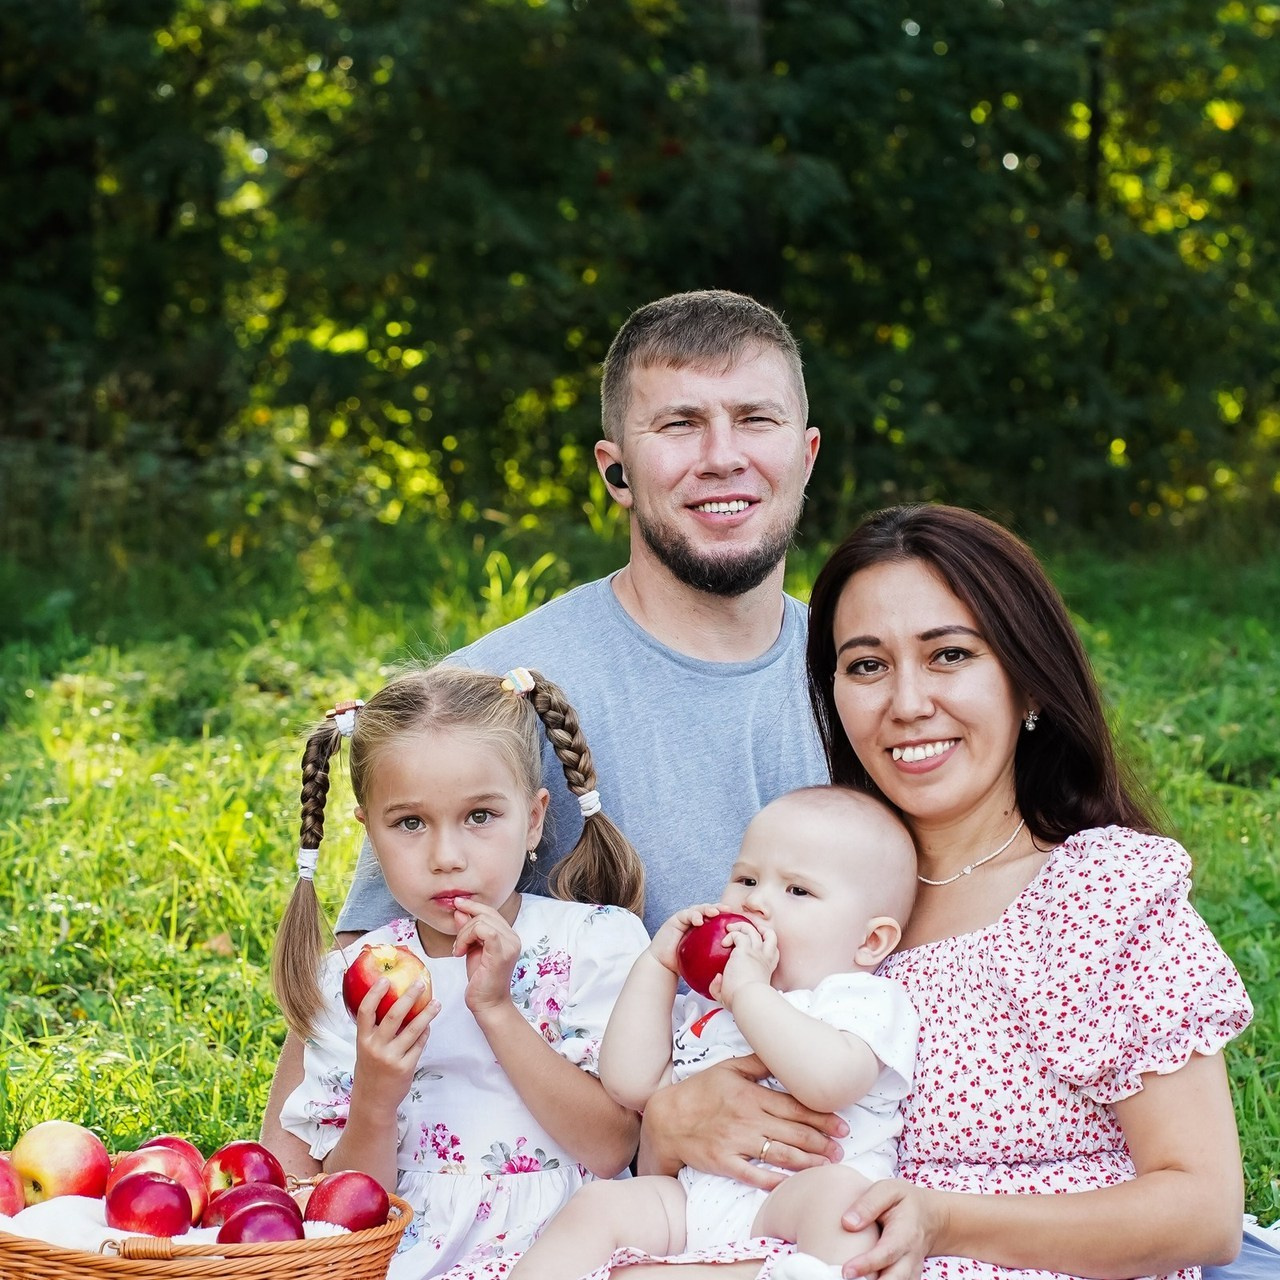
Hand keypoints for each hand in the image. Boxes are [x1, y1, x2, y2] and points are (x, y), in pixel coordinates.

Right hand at [352, 979, 438, 1109]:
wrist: (373, 1102)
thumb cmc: (370, 1070)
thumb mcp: (365, 1049)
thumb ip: (375, 1031)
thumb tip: (394, 1003)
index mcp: (362, 1040)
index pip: (365, 1011)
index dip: (375, 993)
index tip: (385, 979)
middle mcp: (375, 1048)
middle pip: (394, 1016)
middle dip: (409, 997)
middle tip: (420, 983)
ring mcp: (391, 1058)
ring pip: (413, 1030)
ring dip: (427, 1014)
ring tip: (436, 1003)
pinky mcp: (406, 1068)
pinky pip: (420, 1045)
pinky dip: (425, 1033)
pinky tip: (429, 1026)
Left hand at [452, 898, 521, 1014]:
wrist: (488, 1004)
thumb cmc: (481, 980)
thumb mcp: (472, 949)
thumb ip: (468, 930)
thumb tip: (460, 910)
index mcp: (509, 935)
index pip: (490, 912)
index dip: (473, 906)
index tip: (457, 904)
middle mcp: (513, 937)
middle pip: (485, 914)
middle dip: (464, 926)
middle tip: (457, 946)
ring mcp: (510, 944)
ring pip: (481, 921)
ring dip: (463, 934)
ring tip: (458, 951)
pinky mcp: (502, 952)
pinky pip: (483, 930)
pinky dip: (467, 937)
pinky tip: (461, 952)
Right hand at [639, 1053, 846, 1191]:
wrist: (667, 1118)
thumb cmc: (700, 1091)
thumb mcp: (728, 1068)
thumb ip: (758, 1062)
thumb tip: (781, 1053)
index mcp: (751, 1094)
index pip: (795, 1106)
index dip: (822, 1117)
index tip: (842, 1125)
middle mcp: (748, 1118)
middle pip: (794, 1132)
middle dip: (822, 1142)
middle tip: (842, 1149)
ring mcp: (736, 1142)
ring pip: (781, 1154)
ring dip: (808, 1161)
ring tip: (828, 1165)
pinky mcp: (725, 1163)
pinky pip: (755, 1175)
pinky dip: (776, 1181)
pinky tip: (793, 1184)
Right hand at [649, 902, 725, 973]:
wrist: (663, 966)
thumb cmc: (683, 966)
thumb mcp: (703, 963)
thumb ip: (714, 963)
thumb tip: (731, 971)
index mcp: (704, 931)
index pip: (717, 920)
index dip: (726, 917)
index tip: (737, 919)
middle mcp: (696, 922)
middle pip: (710, 910)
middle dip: (719, 908)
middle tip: (728, 910)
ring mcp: (686, 919)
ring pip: (699, 909)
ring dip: (707, 908)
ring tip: (714, 912)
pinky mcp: (676, 919)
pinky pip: (686, 914)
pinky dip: (693, 915)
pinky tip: (698, 921)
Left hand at [714, 917, 776, 1008]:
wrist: (748, 1000)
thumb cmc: (743, 1002)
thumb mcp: (732, 995)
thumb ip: (721, 987)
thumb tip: (717, 977)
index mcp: (766, 968)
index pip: (773, 952)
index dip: (768, 946)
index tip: (757, 946)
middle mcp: (764, 958)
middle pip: (770, 935)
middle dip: (762, 929)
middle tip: (749, 930)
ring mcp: (755, 952)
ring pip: (752, 930)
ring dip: (741, 926)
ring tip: (730, 929)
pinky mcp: (744, 950)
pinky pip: (737, 935)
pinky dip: (730, 935)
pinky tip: (724, 943)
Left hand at [840, 1179, 946, 1279]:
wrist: (931, 1217)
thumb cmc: (905, 1201)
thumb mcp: (889, 1190)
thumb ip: (868, 1204)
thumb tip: (847, 1223)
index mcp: (905, 1233)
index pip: (887, 1253)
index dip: (867, 1264)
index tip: (846, 1271)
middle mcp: (910, 1257)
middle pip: (896, 1279)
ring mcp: (910, 1270)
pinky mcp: (907, 1277)